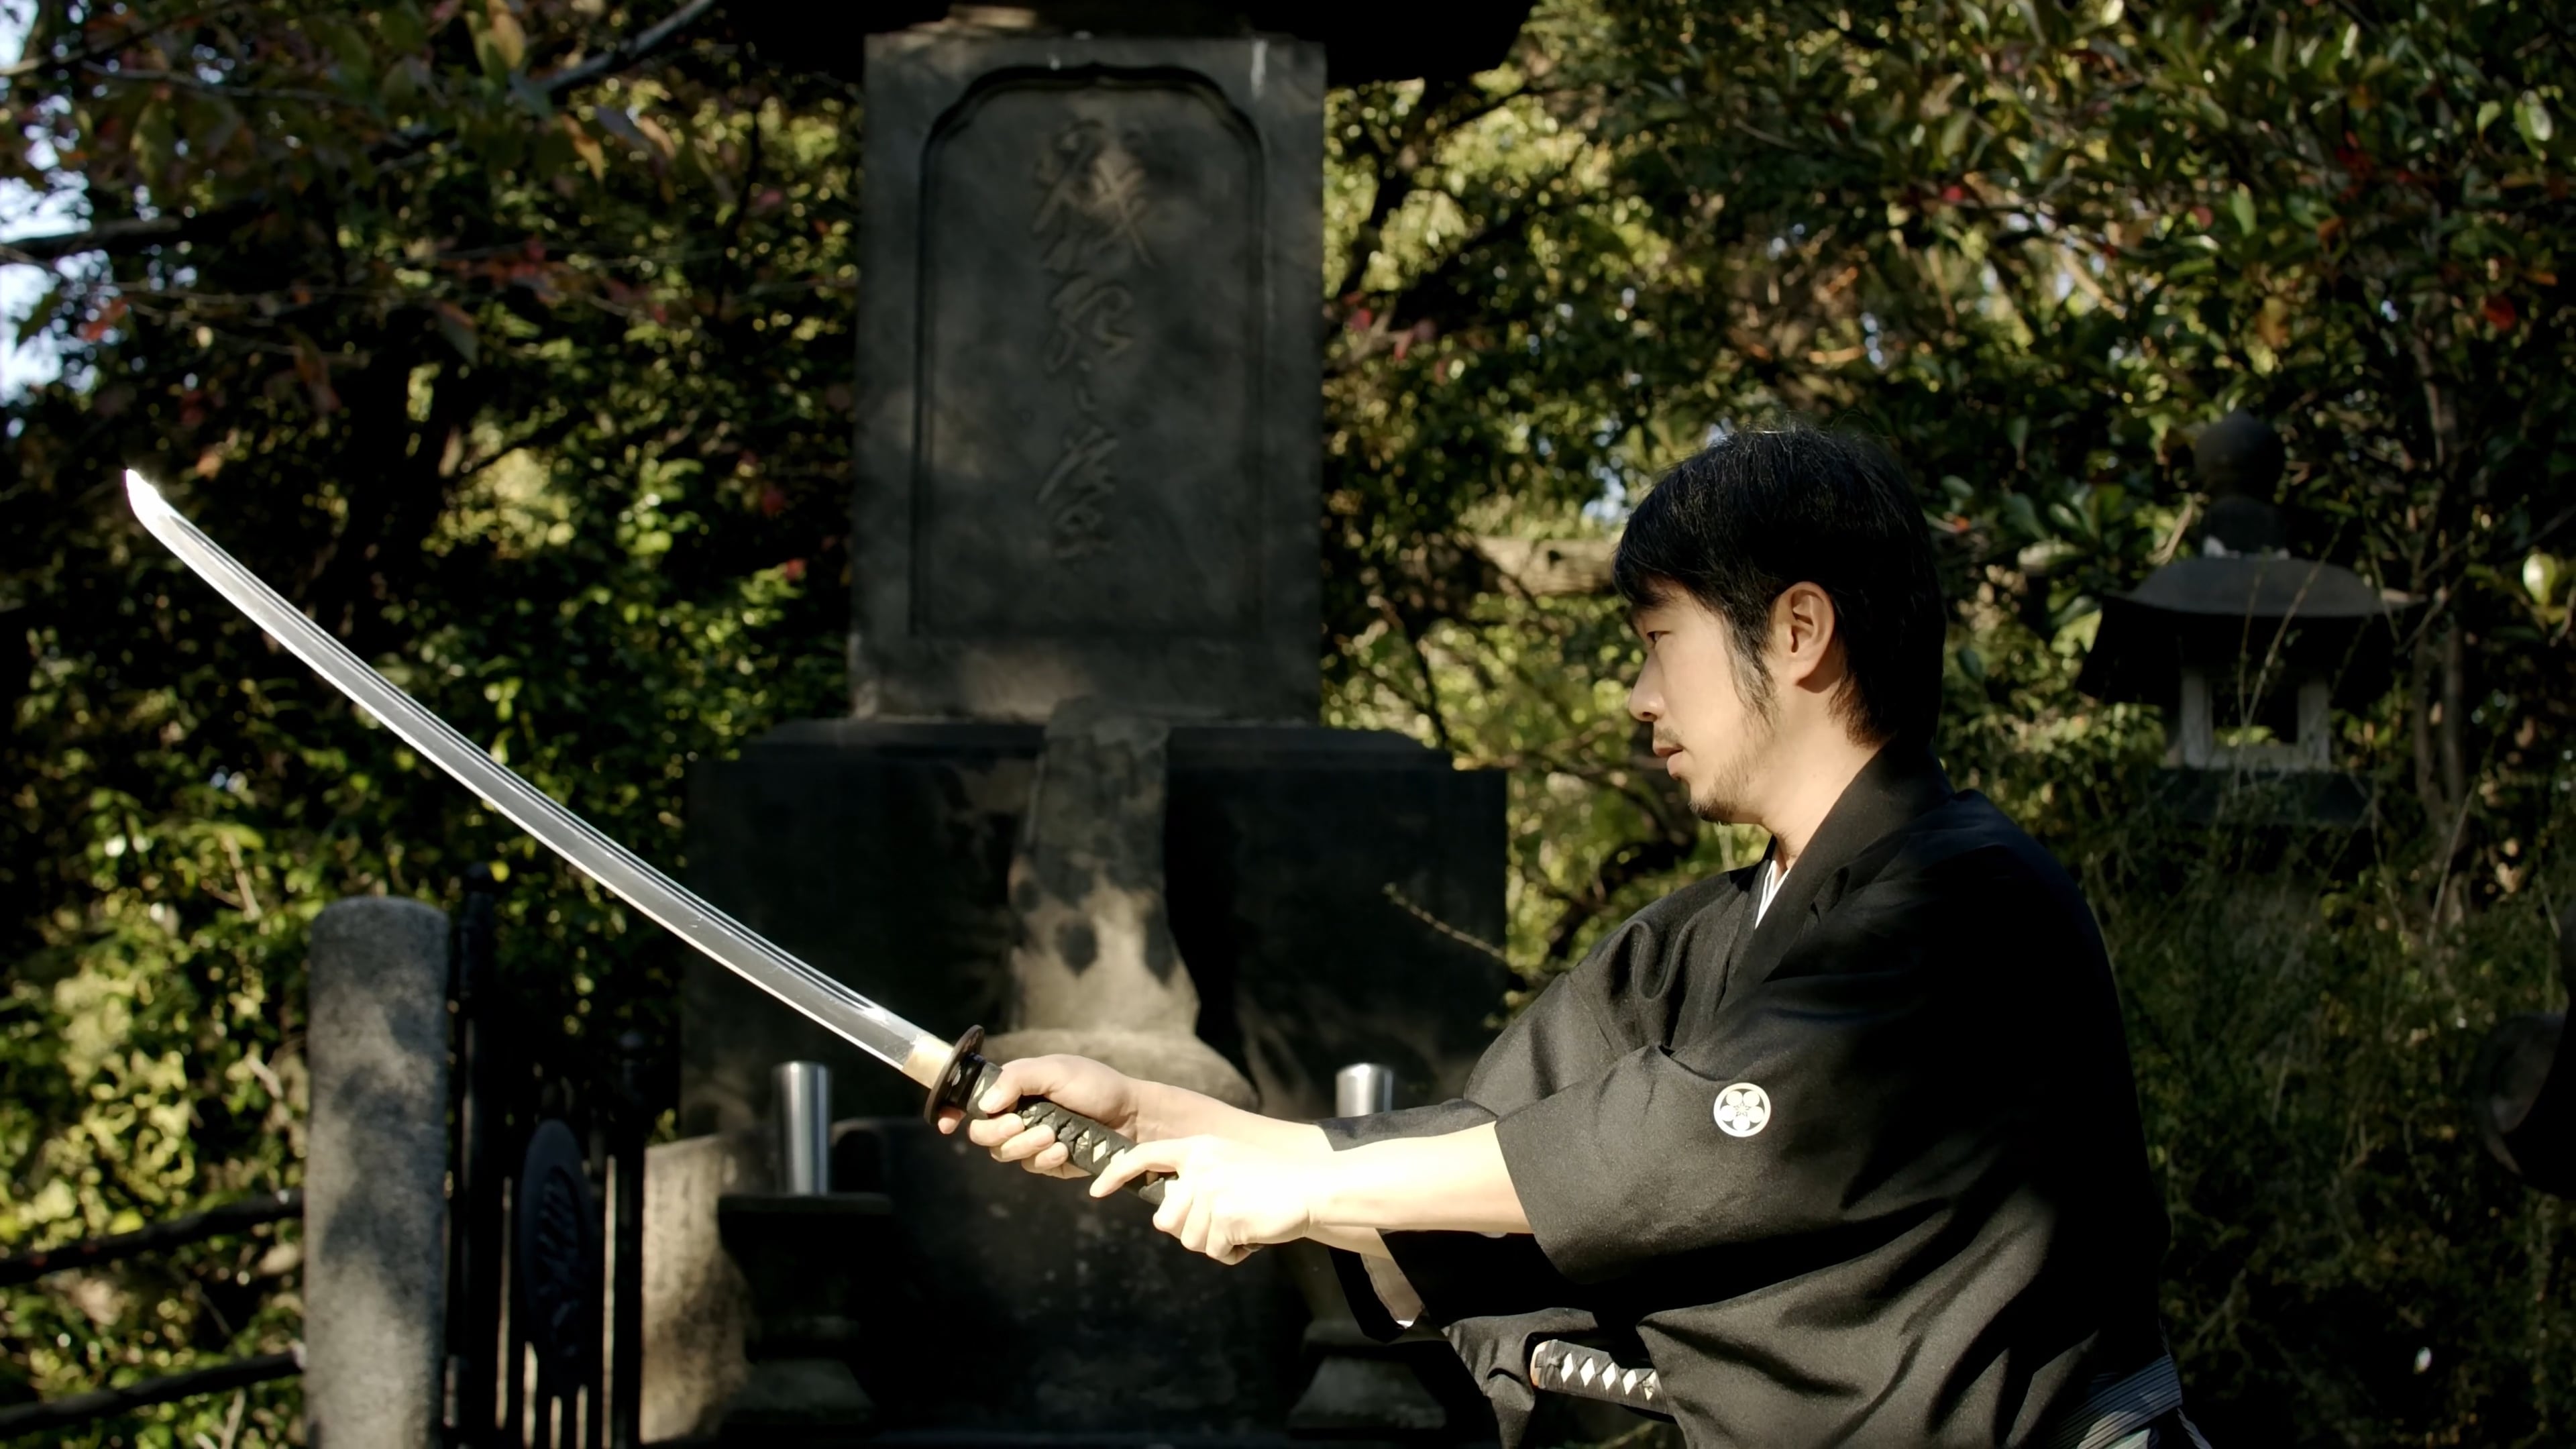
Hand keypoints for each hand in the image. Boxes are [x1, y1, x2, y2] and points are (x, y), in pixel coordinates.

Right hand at [939, 1054, 1143, 1180]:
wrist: (1132, 1115)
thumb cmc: (1095, 1085)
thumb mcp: (1056, 1070)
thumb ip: (1018, 1079)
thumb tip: (987, 1102)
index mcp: (1013, 1089)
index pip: (972, 1101)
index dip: (951, 1111)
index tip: (945, 1122)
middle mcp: (1017, 1115)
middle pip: (982, 1133)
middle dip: (997, 1131)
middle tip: (1021, 1124)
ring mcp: (1032, 1141)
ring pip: (1004, 1153)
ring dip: (1025, 1145)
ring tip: (1053, 1135)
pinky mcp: (1050, 1163)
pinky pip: (1032, 1167)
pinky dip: (1045, 1159)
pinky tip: (1063, 1150)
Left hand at [1091, 1135, 1318, 1264]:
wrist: (1312, 1187)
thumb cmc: (1272, 1182)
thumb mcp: (1229, 1163)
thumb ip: (1196, 1179)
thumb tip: (1167, 1216)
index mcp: (1198, 1147)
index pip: (1145, 1155)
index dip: (1116, 1173)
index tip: (1096, 1190)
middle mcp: (1199, 1166)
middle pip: (1166, 1218)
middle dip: (1189, 1229)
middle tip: (1222, 1222)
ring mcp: (1212, 1191)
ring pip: (1190, 1239)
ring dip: (1215, 1241)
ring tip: (1243, 1224)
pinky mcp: (1226, 1216)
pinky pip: (1215, 1251)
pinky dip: (1234, 1252)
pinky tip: (1253, 1234)